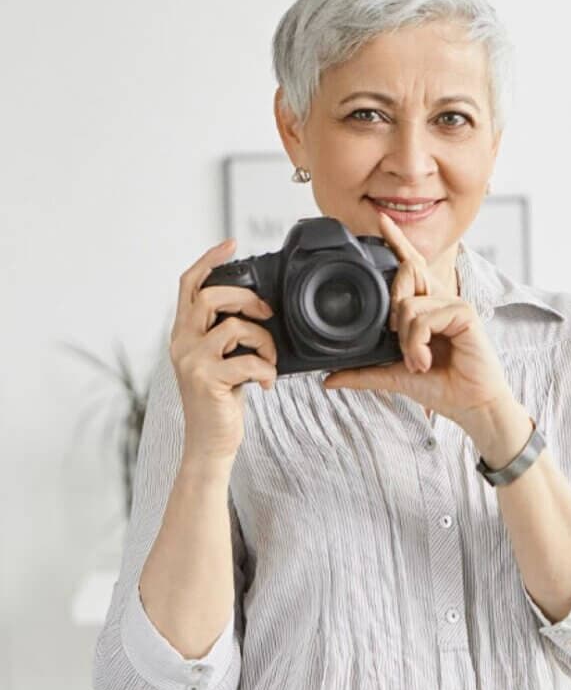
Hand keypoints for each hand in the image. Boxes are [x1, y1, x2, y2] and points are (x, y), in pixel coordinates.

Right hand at [170, 239, 278, 462]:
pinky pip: (249, 361)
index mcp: (184, 334)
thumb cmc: (220, 402)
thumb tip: (259, 311)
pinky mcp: (208, 380)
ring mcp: (192, 361)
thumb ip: (227, 336)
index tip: (231, 244)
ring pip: (235, 327)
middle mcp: (181, 342)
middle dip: (247, 299)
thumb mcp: (220, 361)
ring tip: (269, 361)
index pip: (189, 285)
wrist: (210, 444)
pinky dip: (267, 371)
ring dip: (265, 342)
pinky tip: (267, 384)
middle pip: (211, 296)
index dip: (209, 260)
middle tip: (267, 316)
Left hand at [322, 212, 513, 429]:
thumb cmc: (443, 387)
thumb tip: (329, 378)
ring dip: (405, 340)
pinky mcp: (464, 313)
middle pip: (405, 274)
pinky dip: (417, 343)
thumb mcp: (395, 377)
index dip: (397, 243)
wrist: (471, 405)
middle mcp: (441, 300)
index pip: (411, 266)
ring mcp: (454, 303)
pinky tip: (425, 361)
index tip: (381, 223)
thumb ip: (364, 372)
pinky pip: (425, 317)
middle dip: (391, 306)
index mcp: (428, 307)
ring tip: (417, 362)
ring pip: (408, 304)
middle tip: (399, 342)